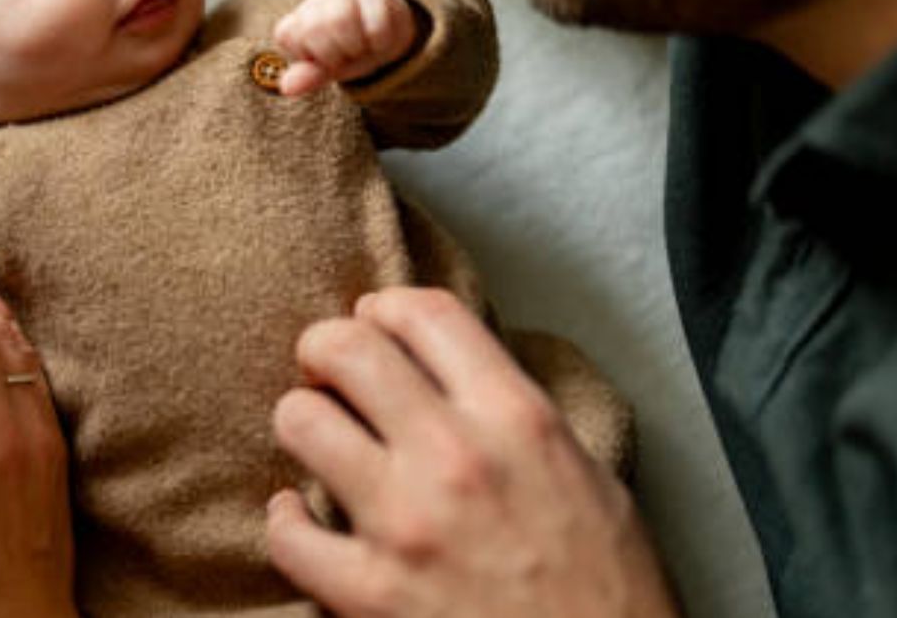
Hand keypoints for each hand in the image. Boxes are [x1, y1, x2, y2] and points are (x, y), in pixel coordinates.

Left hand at [266, 288, 678, 617]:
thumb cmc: (609, 593)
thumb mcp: (588, 477)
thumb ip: (519, 419)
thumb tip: (459, 376)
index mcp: (518, 420)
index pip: (426, 314)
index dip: (386, 307)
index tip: (374, 321)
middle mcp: (456, 456)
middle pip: (348, 349)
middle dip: (325, 350)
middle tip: (327, 371)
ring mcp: (406, 524)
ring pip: (301, 420)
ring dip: (303, 424)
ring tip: (319, 441)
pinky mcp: (370, 593)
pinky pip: (288, 532)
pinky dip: (287, 521)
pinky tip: (301, 519)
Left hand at [272, 0, 420, 96]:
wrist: (383, 30)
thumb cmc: (346, 52)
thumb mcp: (326, 69)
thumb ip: (309, 76)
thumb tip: (287, 88)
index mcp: (298, 21)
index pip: (287, 35)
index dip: (307, 55)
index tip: (323, 60)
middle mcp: (317, 2)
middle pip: (314, 27)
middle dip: (332, 54)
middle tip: (345, 55)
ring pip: (340, 19)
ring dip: (355, 46)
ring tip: (361, 48)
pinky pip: (374, 24)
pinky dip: (378, 42)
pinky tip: (378, 41)